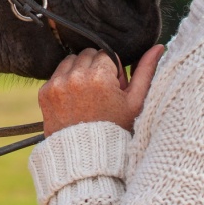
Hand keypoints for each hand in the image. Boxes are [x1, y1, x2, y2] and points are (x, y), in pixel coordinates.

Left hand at [38, 45, 165, 135]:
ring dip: (79, 71)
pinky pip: (56, 74)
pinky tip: (74, 101)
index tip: (113, 86)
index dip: (112, 69)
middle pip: (87, 54)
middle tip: (101, 91)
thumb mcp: (135, 102)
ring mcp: (57, 84)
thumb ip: (146, 71)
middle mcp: (76, 76)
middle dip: (95, 68)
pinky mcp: (45, 92)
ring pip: (70, 61)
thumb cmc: (116, 130)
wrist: (87, 158)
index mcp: (99, 76)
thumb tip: (158, 46)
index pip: (106, 53)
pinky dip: (65, 82)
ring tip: (87, 95)